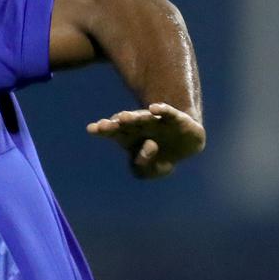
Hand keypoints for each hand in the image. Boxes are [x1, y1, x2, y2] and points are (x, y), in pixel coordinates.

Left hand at [86, 102, 205, 178]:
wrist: (187, 146)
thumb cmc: (161, 159)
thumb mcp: (150, 171)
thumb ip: (144, 166)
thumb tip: (149, 147)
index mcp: (129, 138)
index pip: (113, 132)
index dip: (103, 130)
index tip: (91, 128)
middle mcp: (140, 126)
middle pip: (125, 124)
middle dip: (114, 125)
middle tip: (103, 125)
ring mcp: (157, 121)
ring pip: (144, 118)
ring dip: (134, 117)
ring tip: (123, 117)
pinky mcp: (176, 119)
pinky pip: (168, 113)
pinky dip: (162, 110)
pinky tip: (154, 108)